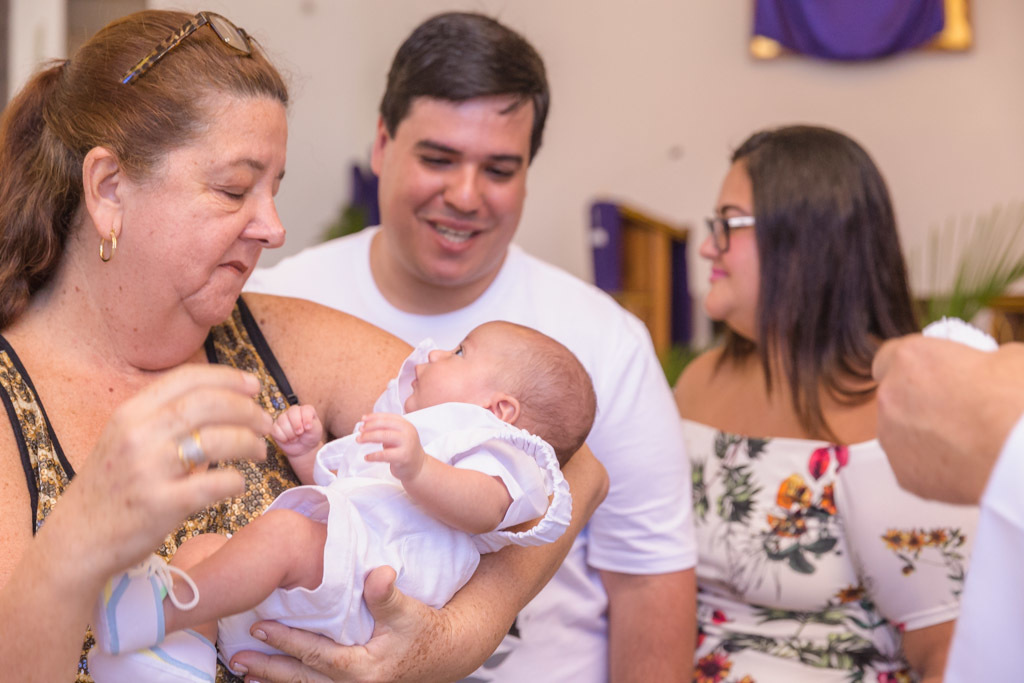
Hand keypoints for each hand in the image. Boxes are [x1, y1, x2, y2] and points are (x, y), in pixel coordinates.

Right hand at [54, 364, 271, 576]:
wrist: (78, 541)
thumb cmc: (112, 489)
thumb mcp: (126, 441)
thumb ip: (165, 421)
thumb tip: (227, 404)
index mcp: (130, 413)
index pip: (187, 378)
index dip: (229, 378)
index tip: (254, 386)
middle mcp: (138, 435)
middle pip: (209, 404)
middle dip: (247, 410)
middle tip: (266, 422)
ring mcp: (149, 470)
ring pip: (219, 440)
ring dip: (249, 443)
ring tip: (259, 451)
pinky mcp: (161, 505)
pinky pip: (216, 484)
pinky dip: (236, 481)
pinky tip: (239, 484)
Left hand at [229, 566, 447, 682]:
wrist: (446, 653)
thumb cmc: (425, 629)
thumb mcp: (409, 610)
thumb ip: (388, 595)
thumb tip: (377, 574)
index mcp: (362, 668)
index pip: (315, 654)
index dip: (286, 642)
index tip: (259, 628)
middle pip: (301, 679)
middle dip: (267, 669)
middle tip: (237, 658)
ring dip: (274, 680)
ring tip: (244, 673)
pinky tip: (272, 681)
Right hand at [271, 404, 323, 457]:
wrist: (303, 448)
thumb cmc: (311, 436)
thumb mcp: (316, 430)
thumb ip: (313, 424)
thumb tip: (305, 425)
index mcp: (305, 410)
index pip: (305, 409)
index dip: (306, 418)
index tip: (308, 428)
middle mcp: (293, 411)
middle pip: (292, 412)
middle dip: (296, 425)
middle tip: (300, 433)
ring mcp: (283, 418)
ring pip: (282, 421)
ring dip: (290, 434)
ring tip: (295, 438)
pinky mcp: (275, 427)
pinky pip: (275, 430)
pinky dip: (282, 437)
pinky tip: (287, 440)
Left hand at [357, 413, 425, 481]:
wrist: (419, 467)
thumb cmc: (404, 450)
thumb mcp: (398, 435)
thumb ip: (385, 429)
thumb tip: (365, 424)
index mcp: (405, 425)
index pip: (387, 417)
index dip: (373, 417)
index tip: (363, 420)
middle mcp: (407, 432)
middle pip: (385, 425)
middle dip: (369, 427)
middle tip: (359, 431)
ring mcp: (407, 444)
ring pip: (384, 436)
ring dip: (368, 437)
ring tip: (359, 440)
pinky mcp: (403, 457)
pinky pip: (385, 455)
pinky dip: (373, 455)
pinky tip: (366, 457)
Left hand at [873, 336, 1023, 502]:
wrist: (1020, 456)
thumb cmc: (1013, 404)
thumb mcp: (1010, 358)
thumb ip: (982, 360)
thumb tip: (989, 368)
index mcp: (910, 360)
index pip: (888, 358)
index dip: (911, 368)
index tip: (929, 375)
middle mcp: (890, 396)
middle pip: (896, 397)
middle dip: (919, 403)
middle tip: (956, 409)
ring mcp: (891, 437)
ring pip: (900, 432)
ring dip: (922, 434)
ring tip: (964, 439)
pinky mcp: (903, 473)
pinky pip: (912, 464)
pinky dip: (931, 464)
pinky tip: (962, 462)